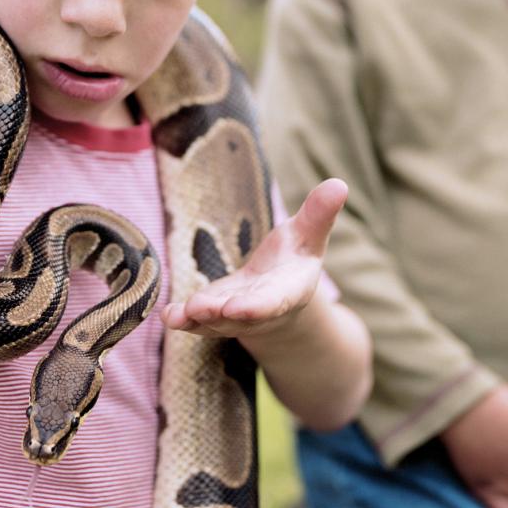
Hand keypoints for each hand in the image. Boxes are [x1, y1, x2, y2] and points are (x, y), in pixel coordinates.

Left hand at [160, 179, 347, 343]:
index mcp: (287, 293)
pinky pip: (198, 324)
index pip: (272, 302)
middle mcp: (260, 312)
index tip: (240, 306)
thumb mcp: (307, 235)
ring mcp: (234, 318)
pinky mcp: (213, 316)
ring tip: (181, 312)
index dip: (256, 306)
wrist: (278, 294)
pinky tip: (167, 315)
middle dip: (222, 314)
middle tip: (202, 308)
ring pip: (216, 323)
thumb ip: (319, 214)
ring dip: (198, 318)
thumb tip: (339, 183)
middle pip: (241, 317)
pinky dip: (183, 321)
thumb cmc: (293, 260)